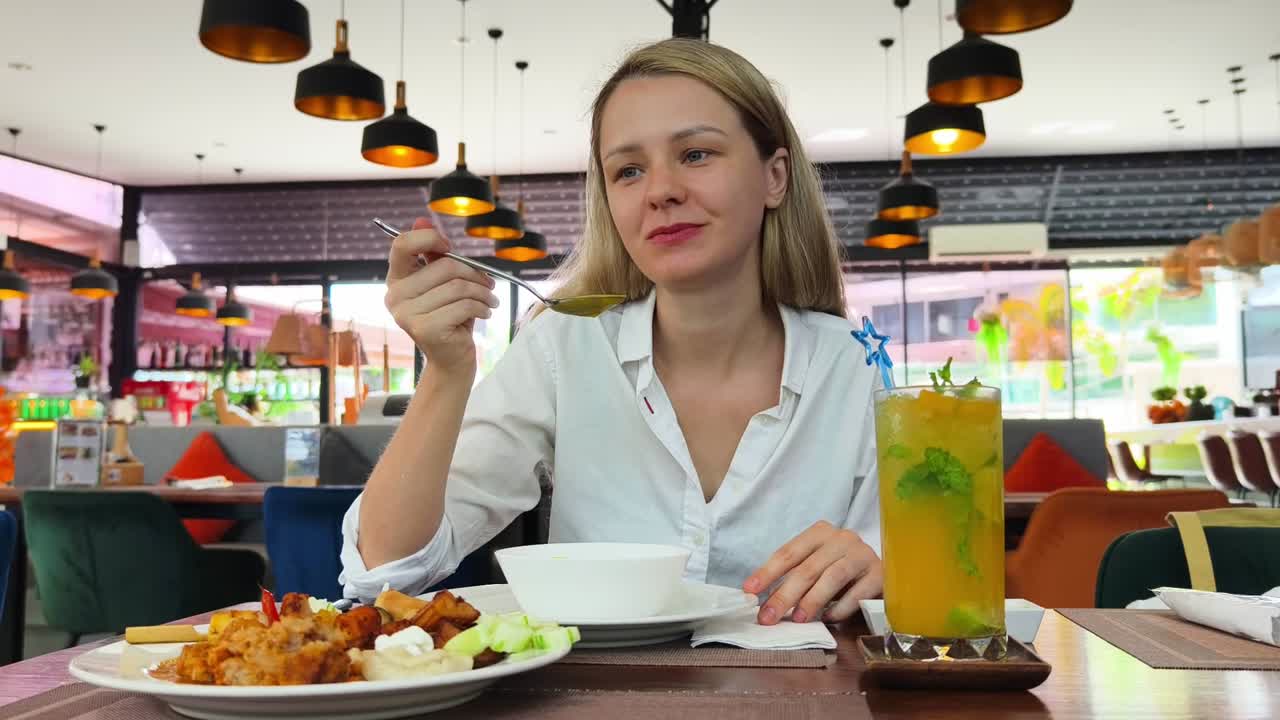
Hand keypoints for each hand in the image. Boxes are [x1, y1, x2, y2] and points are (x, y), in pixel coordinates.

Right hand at [384, 217, 499, 375]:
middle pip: (444, 266)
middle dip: (474, 274)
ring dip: (483, 293)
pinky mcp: (424, 329)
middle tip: (488, 283)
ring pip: (458, 286)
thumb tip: (422, 219)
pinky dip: (482, 307)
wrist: (452, 359)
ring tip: (490, 300)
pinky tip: (485, 313)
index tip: (450, 247)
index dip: (430, 238)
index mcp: (396, 279)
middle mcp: (394, 295)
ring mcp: (406, 314)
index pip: (402, 244)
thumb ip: (434, 254)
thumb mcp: (444, 282)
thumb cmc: (451, 316)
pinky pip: (464, 305)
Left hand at [744, 521, 881, 624]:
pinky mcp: (880, 574)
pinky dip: (841, 608)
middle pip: (808, 568)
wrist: (883, 569)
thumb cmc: (840, 568)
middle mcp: (842, 538)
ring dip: (812, 600)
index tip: (749, 591)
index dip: (767, 572)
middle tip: (768, 617)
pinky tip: (829, 619)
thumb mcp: (815, 566)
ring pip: (832, 577)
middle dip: (784, 594)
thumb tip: (762, 600)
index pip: (788, 553)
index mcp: (820, 533)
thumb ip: (793, 576)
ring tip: (798, 619)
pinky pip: (858, 592)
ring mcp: (863, 554)